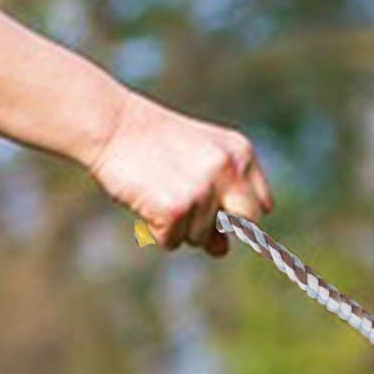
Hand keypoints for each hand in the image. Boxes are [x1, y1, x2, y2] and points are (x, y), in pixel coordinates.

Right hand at [90, 92, 273, 254]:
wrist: (111, 123)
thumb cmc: (154, 145)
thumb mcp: (195, 165)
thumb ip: (218, 204)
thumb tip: (222, 251)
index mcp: (240, 153)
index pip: (261, 204)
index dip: (241, 215)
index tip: (224, 214)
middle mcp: (227, 171)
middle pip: (249, 224)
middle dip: (225, 227)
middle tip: (193, 210)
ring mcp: (202, 190)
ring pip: (202, 237)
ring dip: (180, 226)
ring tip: (158, 190)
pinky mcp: (176, 209)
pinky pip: (173, 242)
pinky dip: (157, 231)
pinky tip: (146, 201)